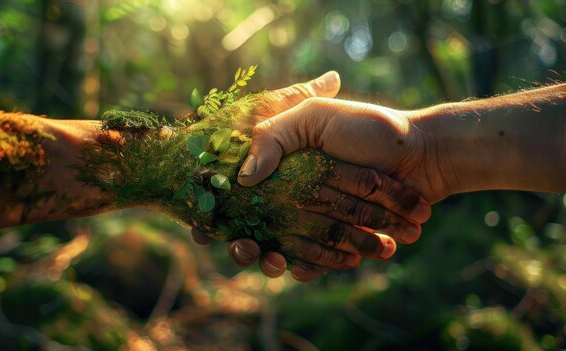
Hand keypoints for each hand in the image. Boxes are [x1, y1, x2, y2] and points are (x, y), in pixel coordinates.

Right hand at [191, 72, 431, 280]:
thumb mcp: (315, 117)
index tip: (204, 225)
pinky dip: (306, 267)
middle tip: (239, 247)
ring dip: (270, 260)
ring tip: (271, 260)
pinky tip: (299, 266)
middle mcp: (294, 196)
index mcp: (283, 168)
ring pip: (281, 248)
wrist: (422, 156)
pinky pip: (313, 260)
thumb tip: (244, 177)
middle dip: (241, 243)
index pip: (239, 193)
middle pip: (255, 227)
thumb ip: (275, 138)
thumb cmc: (370, 130)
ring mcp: (316, 220)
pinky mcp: (339, 240)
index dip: (216, 210)